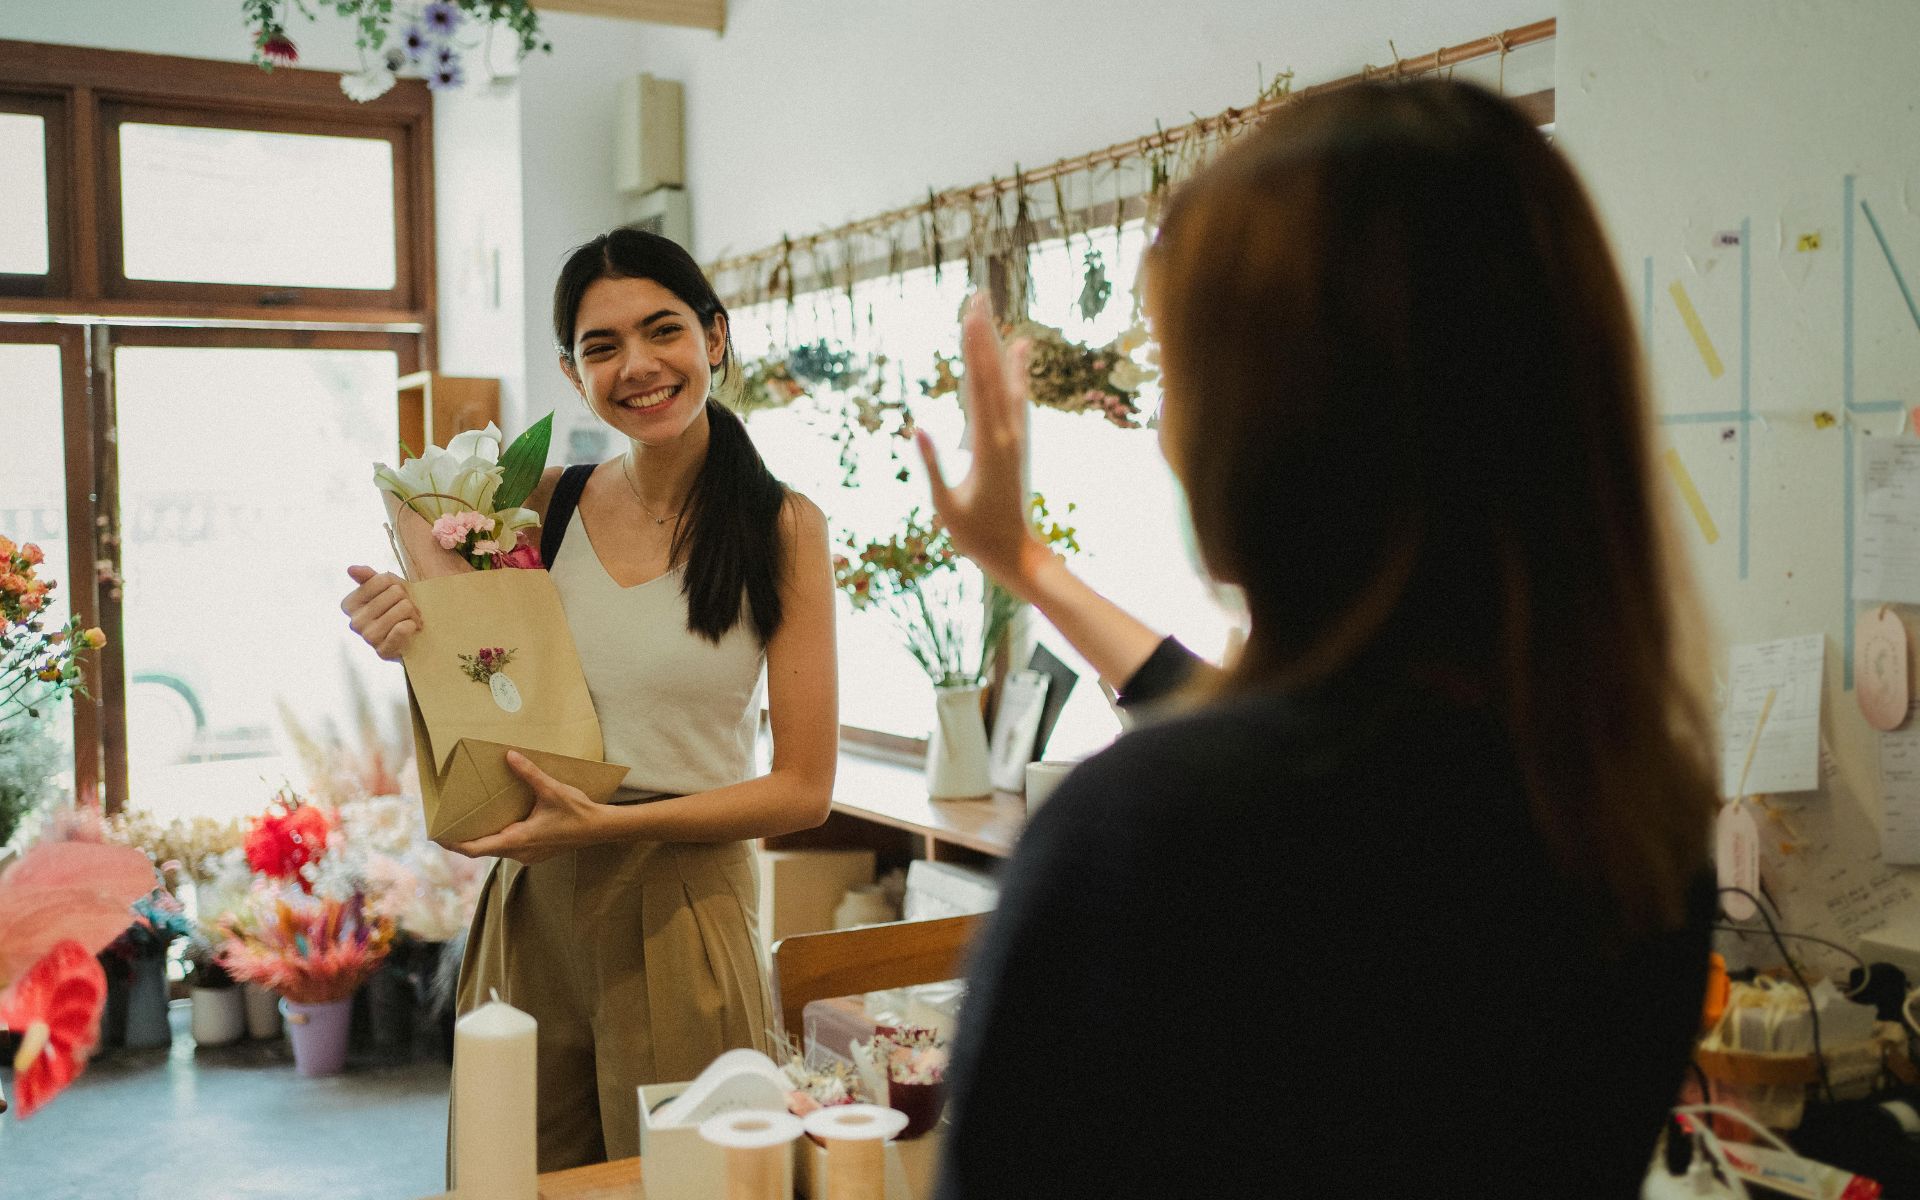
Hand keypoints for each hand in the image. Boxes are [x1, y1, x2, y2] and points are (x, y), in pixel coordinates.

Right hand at [342, 566, 421, 660]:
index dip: (397, 584)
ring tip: (411, 620)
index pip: (382, 580)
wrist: (408, 642)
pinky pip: (403, 628)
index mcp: (349, 605)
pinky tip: (411, 628)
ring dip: (414, 613)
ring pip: (404, 607)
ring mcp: (368, 637)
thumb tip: (351, 569)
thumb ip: (369, 578)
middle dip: (407, 599)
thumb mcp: (384, 590)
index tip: (398, 595)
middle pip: (395, 592)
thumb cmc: (395, 612)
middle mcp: (354, 622)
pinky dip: (413, 625)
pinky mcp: (383, 651)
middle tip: (408, 610)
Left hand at [451, 751, 605, 863]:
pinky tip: (499, 823)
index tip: (437, 837)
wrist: (600, 829)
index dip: (454, 844)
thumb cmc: (577, 812)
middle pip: (482, 850)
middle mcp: (519, 852)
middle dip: (463, 839)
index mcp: (518, 839)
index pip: (476, 849)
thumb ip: (529, 773)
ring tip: (469, 823)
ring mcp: (527, 856)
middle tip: (447, 826)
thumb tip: (509, 755)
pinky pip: (508, 848)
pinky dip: (498, 837)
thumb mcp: (552, 790)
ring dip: (482, 839)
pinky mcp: (535, 853)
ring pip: (496, 850)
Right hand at [917, 294, 1054, 600]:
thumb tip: (918, 428)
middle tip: (976, 295)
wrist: (1017, 552)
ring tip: (993, 314)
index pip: (977, 385)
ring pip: (1006, 381)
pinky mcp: (1017, 441)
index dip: (973, 348)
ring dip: (998, 346)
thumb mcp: (945, 505)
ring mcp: (1015, 436)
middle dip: (983, 333)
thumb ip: (932, 466)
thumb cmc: (976, 534)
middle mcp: (1006, 433)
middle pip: (992, 373)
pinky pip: (1017, 398)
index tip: (967, 315)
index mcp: (987, 446)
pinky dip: (1016, 371)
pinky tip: (1020, 350)